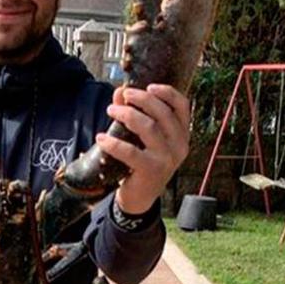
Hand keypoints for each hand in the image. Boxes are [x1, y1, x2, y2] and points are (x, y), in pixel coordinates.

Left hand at [95, 84, 190, 213]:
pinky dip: (114, 143)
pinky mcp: (152, 171)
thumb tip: (119, 92)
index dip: (167, 93)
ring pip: (149, 128)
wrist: (140, 198)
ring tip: (110, 110)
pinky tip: (101, 138)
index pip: (182, 106)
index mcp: (181, 134)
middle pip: (163, 113)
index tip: (149, 86)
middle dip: (141, 99)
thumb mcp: (140, 137)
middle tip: (123, 96)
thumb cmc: (141, 162)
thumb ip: (132, 113)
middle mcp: (179, 145)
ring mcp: (167, 159)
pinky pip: (132, 152)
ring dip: (127, 115)